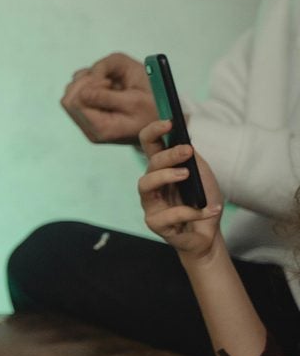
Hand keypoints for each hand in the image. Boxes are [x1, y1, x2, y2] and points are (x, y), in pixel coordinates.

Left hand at [61, 52, 157, 143]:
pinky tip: (107, 86)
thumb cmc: (154, 111)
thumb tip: (82, 92)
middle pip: (68, 99)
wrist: (163, 124)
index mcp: (101, 128)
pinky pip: (78, 94)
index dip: (88, 85)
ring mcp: (88, 124)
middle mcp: (90, 129)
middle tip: (107, 81)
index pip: (75, 102)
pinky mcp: (90, 115)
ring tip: (109, 83)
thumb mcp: (135, 101)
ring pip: (71, 94)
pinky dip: (89, 84)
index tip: (108, 81)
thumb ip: (105, 96)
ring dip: (87, 81)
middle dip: (84, 82)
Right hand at [137, 118, 223, 259]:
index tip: (169, 123)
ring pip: (146, 185)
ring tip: (185, 175)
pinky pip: (169, 214)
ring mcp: (150, 204)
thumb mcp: (200, 172)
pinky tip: (209, 210)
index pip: (149, 144)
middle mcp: (152, 184)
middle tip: (187, 150)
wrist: (208, 233)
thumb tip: (184, 131)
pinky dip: (192, 211)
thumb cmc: (202, 200)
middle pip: (150, 164)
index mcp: (161, 168)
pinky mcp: (155, 223)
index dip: (154, 131)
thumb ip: (190, 155)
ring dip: (166, 176)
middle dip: (167, 155)